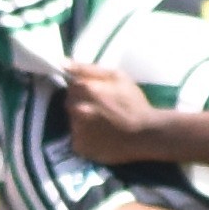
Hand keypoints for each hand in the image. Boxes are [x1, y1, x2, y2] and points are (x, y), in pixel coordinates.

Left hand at [58, 64, 178, 164]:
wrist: (146, 134)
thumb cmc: (134, 103)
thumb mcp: (117, 76)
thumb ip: (87, 68)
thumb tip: (62, 63)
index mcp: (85, 89)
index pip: (72, 85)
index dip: (85, 88)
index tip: (98, 94)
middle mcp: (76, 109)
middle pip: (70, 102)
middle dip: (82, 103)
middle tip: (102, 109)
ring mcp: (76, 129)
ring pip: (73, 120)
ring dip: (83, 120)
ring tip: (102, 124)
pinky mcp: (79, 146)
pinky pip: (76, 138)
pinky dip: (85, 137)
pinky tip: (101, 136)